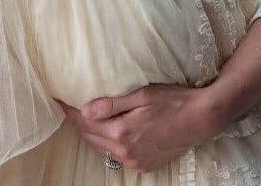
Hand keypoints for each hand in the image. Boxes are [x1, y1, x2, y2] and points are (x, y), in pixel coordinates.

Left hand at [59, 84, 218, 171]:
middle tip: (70, 105)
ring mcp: (135, 160)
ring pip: (102, 148)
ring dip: (92, 133)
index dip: (71, 110)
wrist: (201, 119)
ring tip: (86, 117)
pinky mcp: (144, 164)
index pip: (86, 122)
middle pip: (91, 137)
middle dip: (79, 121)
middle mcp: (125, 151)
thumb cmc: (173, 101)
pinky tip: (110, 131)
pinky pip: (117, 155)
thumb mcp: (142, 95)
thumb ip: (113, 104)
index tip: (60, 99)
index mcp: (122, 132)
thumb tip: (85, 108)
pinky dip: (108, 143)